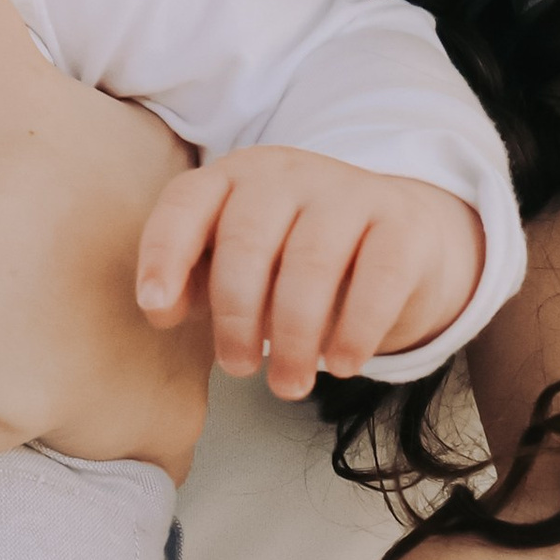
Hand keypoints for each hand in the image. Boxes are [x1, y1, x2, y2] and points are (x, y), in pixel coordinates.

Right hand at [0, 0, 210, 468]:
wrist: (2, 306)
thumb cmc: (6, 177)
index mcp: (165, 167)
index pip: (150, 158)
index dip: (108, 164)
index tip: (56, 177)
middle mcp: (197, 255)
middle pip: (171, 250)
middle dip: (130, 258)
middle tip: (59, 266)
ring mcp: (185, 350)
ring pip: (175, 342)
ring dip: (137, 343)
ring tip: (72, 344)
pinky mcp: (157, 425)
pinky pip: (152, 430)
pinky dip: (123, 428)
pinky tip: (85, 420)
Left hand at [134, 148, 482, 399]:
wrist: (402, 236)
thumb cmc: (297, 259)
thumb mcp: (241, 262)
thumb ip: (197, 279)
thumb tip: (161, 308)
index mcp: (234, 178)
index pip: (186, 203)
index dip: (164, 254)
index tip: (157, 310)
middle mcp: (287, 175)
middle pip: (246, 243)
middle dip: (235, 317)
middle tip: (238, 369)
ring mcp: (348, 192)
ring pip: (309, 265)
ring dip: (292, 337)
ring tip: (287, 385)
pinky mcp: (403, 223)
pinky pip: (376, 280)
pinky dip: (354, 330)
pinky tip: (341, 364)